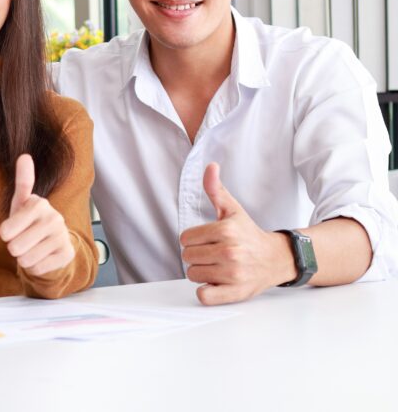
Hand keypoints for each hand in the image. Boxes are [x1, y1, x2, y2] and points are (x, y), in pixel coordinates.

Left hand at [0, 154, 74, 275]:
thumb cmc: (30, 220)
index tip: (11, 230)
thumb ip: (22, 180)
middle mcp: (54, 218)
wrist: (52, 242)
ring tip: (32, 248)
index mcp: (39, 204)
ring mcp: (62, 236)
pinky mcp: (67, 254)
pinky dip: (35, 266)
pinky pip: (38, 268)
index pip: (6, 231)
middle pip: (16, 247)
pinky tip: (42, 256)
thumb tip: (24, 156)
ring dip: (25, 258)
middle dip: (15, 248)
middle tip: (23, 240)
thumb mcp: (22, 202)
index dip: (5, 234)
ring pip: (27, 259)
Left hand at [180, 163, 295, 305]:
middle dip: (198, 255)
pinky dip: (207, 291)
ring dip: (202, 272)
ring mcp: (232, 274)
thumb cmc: (249, 234)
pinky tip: (218, 282)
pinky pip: (204, 296)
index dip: (194, 240)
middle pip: (187, 257)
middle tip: (215, 254)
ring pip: (192, 274)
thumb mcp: (232, 210)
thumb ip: (216, 189)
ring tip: (218, 266)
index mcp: (225, 230)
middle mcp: (229, 251)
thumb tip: (210, 167)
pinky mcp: (235, 293)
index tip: (208, 240)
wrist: (277, 258)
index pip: (185, 239)